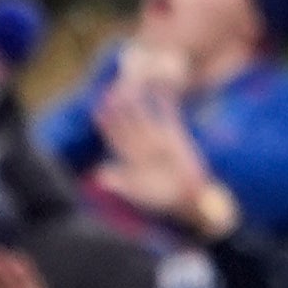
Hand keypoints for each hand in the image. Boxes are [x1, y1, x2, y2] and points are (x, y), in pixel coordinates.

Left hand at [92, 75, 221, 229]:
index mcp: (129, 159)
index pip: (116, 137)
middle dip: (120, 109)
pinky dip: (165, 105)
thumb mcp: (138, 193)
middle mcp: (141, 147)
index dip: (107, 124)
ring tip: (133, 86)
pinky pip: (169, 118)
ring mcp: (158, 141)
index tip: (99, 110)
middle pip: (128, 124)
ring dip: (140, 104)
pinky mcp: (176, 138)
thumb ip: (120, 184)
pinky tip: (162, 92)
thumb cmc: (161, 200)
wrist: (188, 201)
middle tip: (111, 91)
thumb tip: (100, 176)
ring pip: (146, 118)